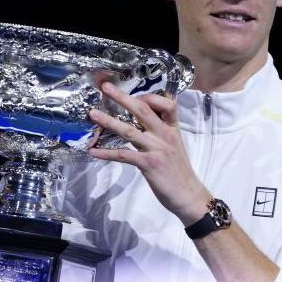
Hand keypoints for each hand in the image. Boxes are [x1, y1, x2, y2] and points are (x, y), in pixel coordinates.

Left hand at [88, 83, 210, 225]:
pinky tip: (93, 151)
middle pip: (142, 110)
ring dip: (109, 121)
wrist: (188, 194)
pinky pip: (123, 155)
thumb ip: (159, 131)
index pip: (166, 103)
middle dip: (122, 97)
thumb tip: (141, 120)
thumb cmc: (179, 170)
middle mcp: (165, 135)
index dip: (149, 96)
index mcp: (172, 128)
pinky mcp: (149, 164)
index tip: (134, 95)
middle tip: (106, 87)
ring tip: (93, 114)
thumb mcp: (174, 144)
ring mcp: (157, 148)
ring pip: (129, 130)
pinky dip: (106, 153)